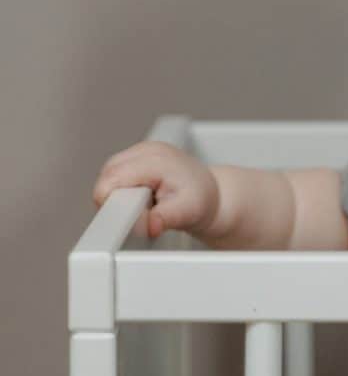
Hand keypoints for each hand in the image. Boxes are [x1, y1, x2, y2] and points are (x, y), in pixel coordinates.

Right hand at [92, 141, 220, 238]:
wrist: (212, 193)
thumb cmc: (201, 200)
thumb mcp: (187, 212)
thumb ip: (165, 218)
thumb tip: (149, 226)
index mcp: (156, 159)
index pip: (112, 180)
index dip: (115, 204)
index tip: (132, 216)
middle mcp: (146, 150)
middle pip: (106, 178)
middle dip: (116, 201)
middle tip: (142, 210)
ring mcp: (140, 150)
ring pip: (107, 176)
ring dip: (118, 195)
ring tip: (145, 203)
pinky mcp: (136, 156)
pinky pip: (114, 175)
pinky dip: (122, 189)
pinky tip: (142, 195)